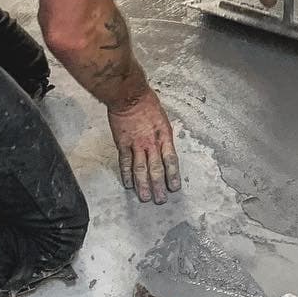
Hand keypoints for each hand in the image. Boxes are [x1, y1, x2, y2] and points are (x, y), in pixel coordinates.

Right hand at [108, 88, 181, 203]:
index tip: (175, 188)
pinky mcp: (122, 144)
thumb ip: (162, 134)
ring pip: (140, 169)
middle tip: (161, 200)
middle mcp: (151, 143)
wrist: (128, 96)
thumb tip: (164, 147)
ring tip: (145, 198)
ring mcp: (136, 145)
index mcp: (164, 136)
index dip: (173, 175)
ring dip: (143, 185)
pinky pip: (125, 163)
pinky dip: (126, 175)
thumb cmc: (147, 102)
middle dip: (158, 186)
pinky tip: (128, 185)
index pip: (171, 160)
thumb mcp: (162, 118)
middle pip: (156, 169)